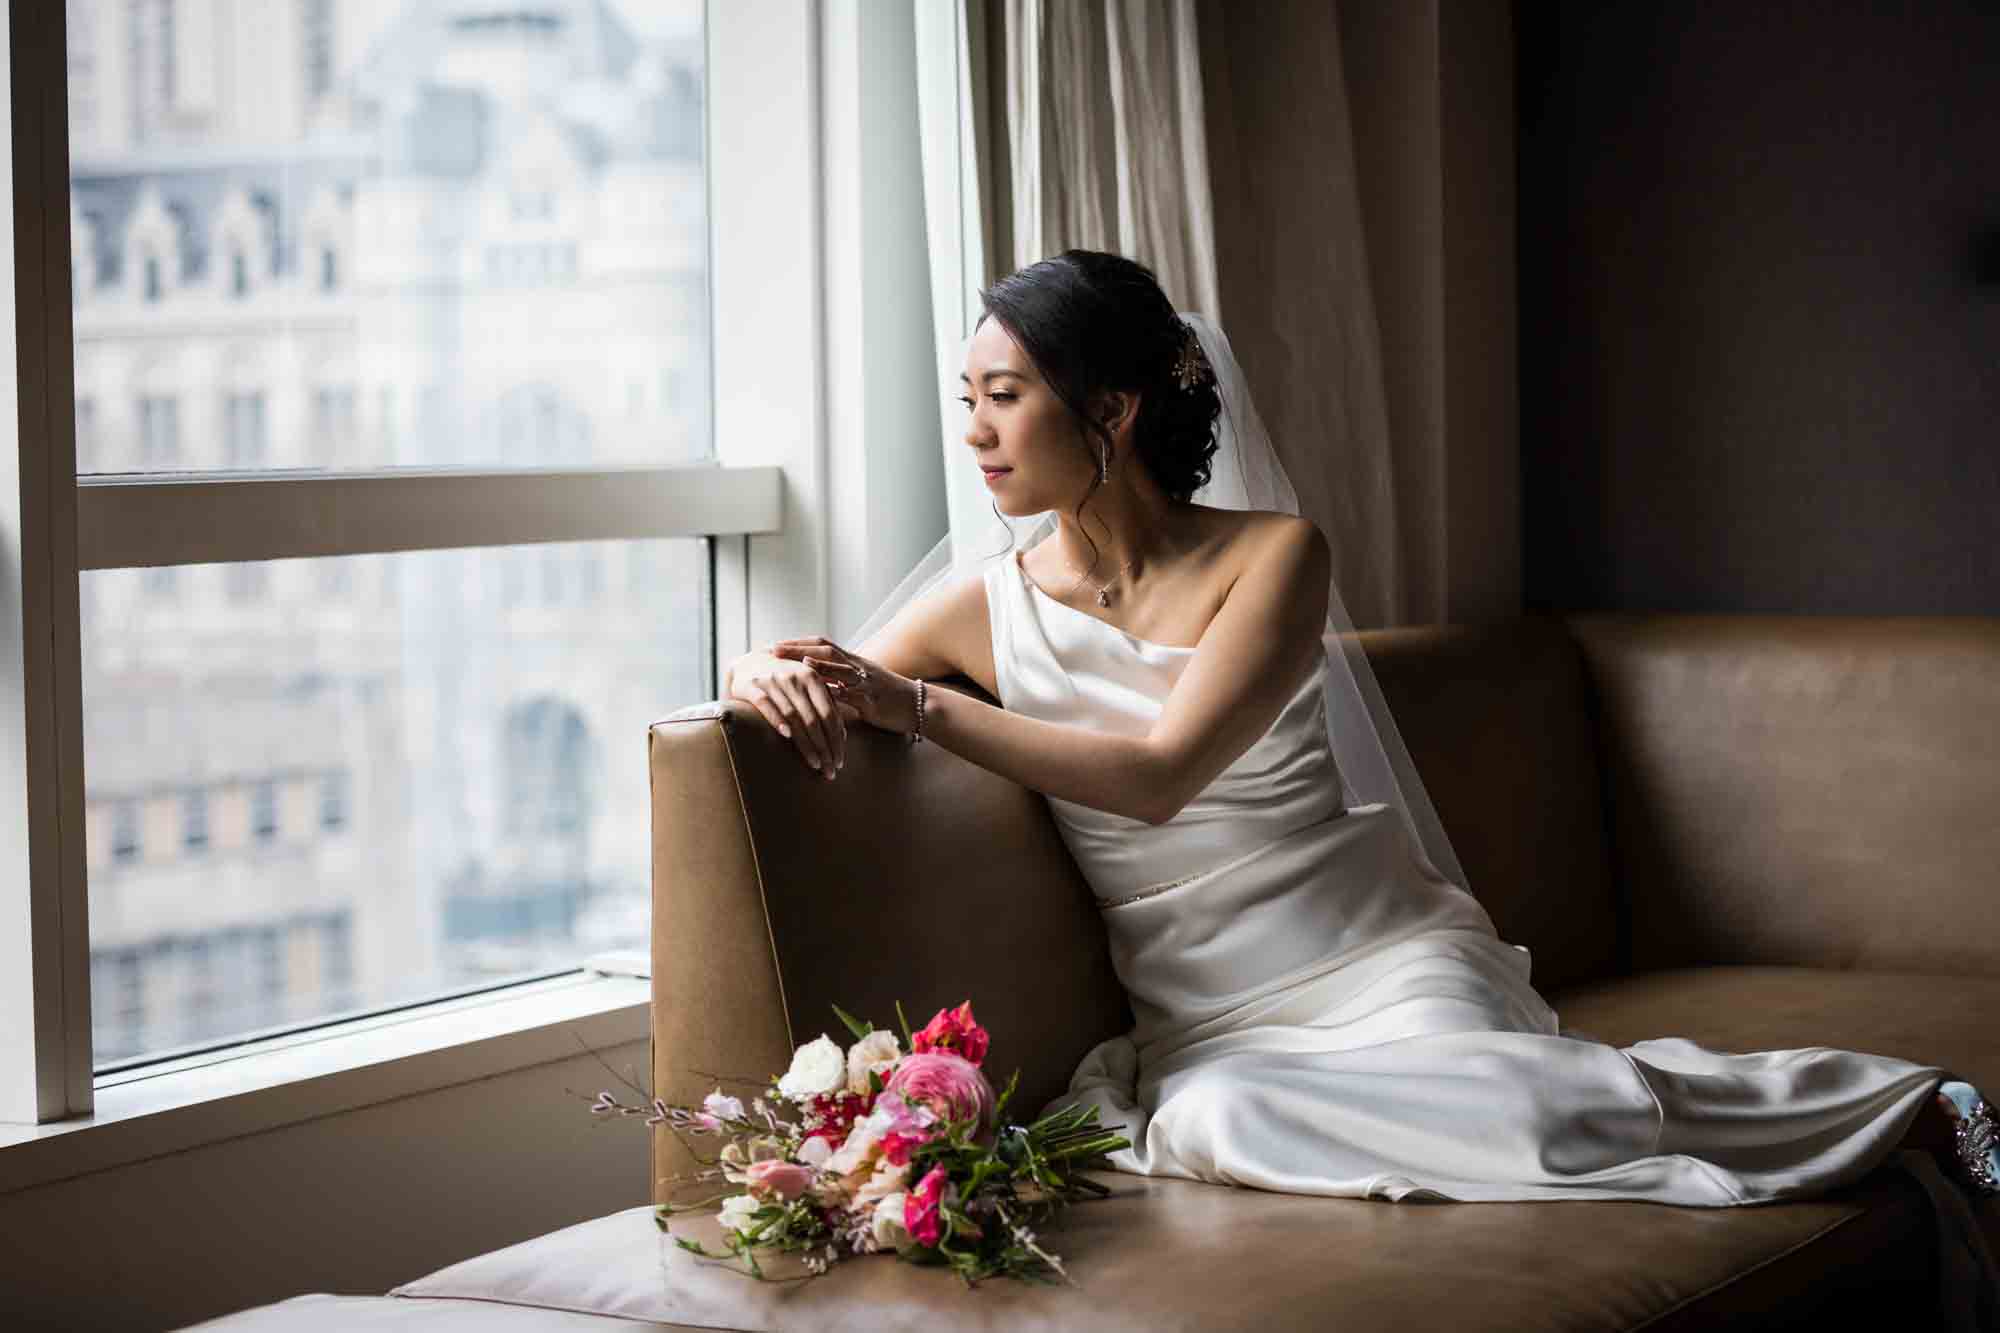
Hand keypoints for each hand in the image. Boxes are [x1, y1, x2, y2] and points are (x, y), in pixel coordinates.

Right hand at [726, 650, 850, 777]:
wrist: (750, 662)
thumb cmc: (785, 678)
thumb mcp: (807, 685)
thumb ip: (825, 704)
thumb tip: (842, 735)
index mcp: (812, 677)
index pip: (829, 713)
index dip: (836, 739)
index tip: (841, 761)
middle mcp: (794, 677)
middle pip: (814, 719)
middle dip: (825, 747)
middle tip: (831, 770)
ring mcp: (773, 681)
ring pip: (794, 717)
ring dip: (806, 744)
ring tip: (815, 764)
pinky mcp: (752, 686)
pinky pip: (766, 705)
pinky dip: (777, 720)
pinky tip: (787, 737)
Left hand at [768, 638, 919, 736]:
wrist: (917, 704)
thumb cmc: (887, 696)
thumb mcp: (861, 683)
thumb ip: (839, 679)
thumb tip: (813, 679)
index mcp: (852, 661)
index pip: (822, 645)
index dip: (798, 643)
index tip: (775, 644)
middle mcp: (857, 667)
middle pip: (826, 651)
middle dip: (799, 650)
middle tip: (774, 650)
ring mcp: (866, 682)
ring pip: (841, 669)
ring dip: (819, 666)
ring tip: (798, 664)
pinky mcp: (873, 700)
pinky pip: (855, 695)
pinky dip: (839, 692)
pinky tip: (825, 693)